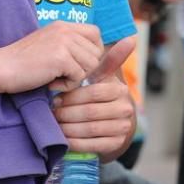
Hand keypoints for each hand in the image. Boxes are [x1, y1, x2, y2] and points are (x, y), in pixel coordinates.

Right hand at [0, 21, 103, 96]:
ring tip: (56, 78)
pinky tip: (51, 83)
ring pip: (90, 66)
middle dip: (84, 68)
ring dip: (76, 77)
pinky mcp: (61, 58)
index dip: (93, 51)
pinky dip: (68, 85)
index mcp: (63, 25)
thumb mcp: (49, 44)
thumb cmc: (22, 62)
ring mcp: (64, 43)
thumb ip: (69, 45)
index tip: (79, 63)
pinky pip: (79, 77)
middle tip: (63, 74)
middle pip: (96, 53)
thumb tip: (96, 57)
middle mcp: (66, 30)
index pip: (95, 33)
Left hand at [52, 37, 136, 158]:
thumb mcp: (104, 78)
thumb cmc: (101, 97)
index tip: (55, 97)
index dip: (71, 96)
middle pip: (89, 112)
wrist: (114, 124)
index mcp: (120, 90)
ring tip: (55, 123)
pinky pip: (91, 145)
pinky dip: (74, 142)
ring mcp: (122, 128)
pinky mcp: (116, 144)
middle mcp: (125, 109)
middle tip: (52, 112)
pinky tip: (63, 138)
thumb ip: (111, 60)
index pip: (94, 92)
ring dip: (67, 127)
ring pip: (89, 129)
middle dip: (66, 113)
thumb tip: (131, 38)